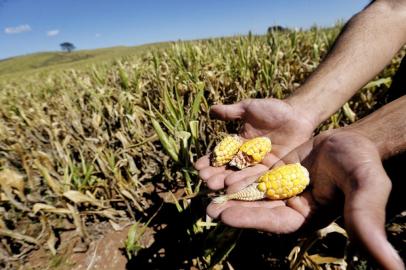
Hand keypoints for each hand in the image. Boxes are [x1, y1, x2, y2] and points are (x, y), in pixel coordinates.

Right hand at [195, 98, 314, 189]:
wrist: (298, 115)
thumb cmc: (273, 109)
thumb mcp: (249, 108)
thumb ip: (230, 112)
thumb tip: (210, 110)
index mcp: (239, 144)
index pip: (221, 154)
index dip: (209, 160)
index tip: (198, 166)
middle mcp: (247, 158)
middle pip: (229, 168)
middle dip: (216, 174)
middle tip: (205, 181)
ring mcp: (260, 165)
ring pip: (241, 175)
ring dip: (228, 181)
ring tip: (215, 186)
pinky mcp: (274, 170)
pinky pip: (259, 178)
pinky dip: (247, 183)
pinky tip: (235, 189)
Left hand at [206, 130, 403, 269]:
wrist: (354, 142)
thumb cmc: (363, 165)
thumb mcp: (366, 191)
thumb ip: (366, 222)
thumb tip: (394, 269)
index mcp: (307, 219)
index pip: (275, 224)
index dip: (250, 219)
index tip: (225, 216)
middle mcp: (291, 207)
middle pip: (258, 209)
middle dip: (233, 207)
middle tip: (207, 208)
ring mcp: (282, 189)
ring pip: (252, 190)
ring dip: (230, 190)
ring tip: (207, 187)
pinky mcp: (277, 171)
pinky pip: (255, 172)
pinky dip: (239, 171)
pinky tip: (220, 168)